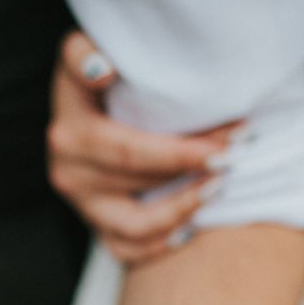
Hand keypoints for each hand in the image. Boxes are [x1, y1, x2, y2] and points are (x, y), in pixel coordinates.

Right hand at [48, 31, 240, 263]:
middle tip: (234, 157)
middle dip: (194, 171)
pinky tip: (189, 227)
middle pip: (141, 183)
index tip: (224, 141)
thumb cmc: (91, 77)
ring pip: (136, 226)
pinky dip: (160, 245)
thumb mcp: (78, 54)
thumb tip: (102, 73)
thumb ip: (82, 54)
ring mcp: (82, 206)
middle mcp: (70, 175)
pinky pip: (127, 251)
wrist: (75, 110)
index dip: (180, 151)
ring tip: (216, 189)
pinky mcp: (94, 227)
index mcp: (69, 135)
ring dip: (182, 211)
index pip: (130, 150)